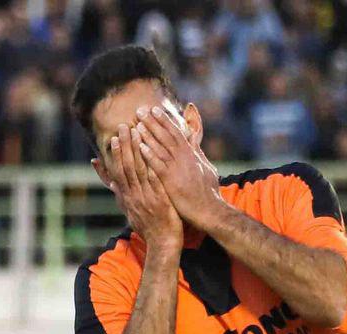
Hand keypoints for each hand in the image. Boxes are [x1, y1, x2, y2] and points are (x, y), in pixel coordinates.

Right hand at [106, 123, 182, 249]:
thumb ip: (121, 196)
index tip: (113, 139)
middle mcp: (133, 195)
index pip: (117, 172)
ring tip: (137, 131)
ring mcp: (145, 197)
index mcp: (126, 197)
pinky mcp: (158, 200)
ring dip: (136, 150)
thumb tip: (113, 184)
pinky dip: (151, 165)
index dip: (115, 155)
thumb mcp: (130, 212)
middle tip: (123, 126)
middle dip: (124, 146)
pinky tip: (153, 152)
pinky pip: (153, 180)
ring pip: (138, 170)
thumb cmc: (149, 228)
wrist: (161, 244)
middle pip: (125, 166)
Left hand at [135, 105, 222, 229]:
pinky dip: (150, 154)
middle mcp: (185, 158)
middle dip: (153, 122)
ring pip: (162, 147)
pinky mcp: (172, 181)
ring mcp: (179, 169)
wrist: (209, 210)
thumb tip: (193, 140)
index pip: (176, 133)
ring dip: (149, 134)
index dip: (164, 121)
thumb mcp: (205, 167)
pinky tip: (140, 146)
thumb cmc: (207, 192)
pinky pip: (159, 165)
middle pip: (167, 135)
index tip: (154, 110)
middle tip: (140, 110)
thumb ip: (197, 152)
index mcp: (191, 155)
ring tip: (137, 123)